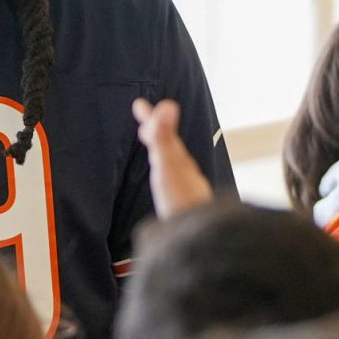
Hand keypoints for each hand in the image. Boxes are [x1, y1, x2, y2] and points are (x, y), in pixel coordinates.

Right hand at [133, 97, 213, 217]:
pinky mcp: (185, 201)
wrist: (199, 234)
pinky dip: (166, 167)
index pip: (163, 132)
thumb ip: (164, 137)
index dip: (150, 118)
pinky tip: (167, 178)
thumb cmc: (180, 200)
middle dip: (155, 129)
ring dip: (161, 147)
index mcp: (178, 159)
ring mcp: (186, 186)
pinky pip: (174, 176)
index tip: (139, 104)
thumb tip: (168, 104)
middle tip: (143, 116)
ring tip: (153, 143)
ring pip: (173, 160)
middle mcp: (184, 170)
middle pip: (169, 144)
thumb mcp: (167, 165)